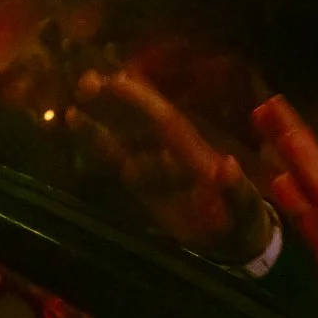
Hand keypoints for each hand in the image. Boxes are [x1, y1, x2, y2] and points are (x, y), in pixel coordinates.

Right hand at [69, 69, 272, 263]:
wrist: (232, 237)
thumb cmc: (242, 218)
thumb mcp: (244, 207)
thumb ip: (236, 190)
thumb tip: (227, 166)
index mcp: (195, 154)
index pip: (166, 122)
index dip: (143, 101)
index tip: (117, 80)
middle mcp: (171, 152)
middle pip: (141, 121)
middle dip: (117, 101)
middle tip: (87, 83)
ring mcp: (154, 166)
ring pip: (123, 138)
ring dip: (98, 122)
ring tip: (73, 107)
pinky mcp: (141, 183)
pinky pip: (116, 160)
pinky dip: (96, 143)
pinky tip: (75, 125)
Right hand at [255, 96, 317, 317]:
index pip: (315, 163)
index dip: (295, 136)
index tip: (275, 105)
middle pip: (308, 163)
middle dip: (287, 133)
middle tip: (264, 104)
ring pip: (303, 180)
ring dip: (285, 155)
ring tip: (265, 130)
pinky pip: (301, 209)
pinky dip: (288, 192)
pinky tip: (276, 181)